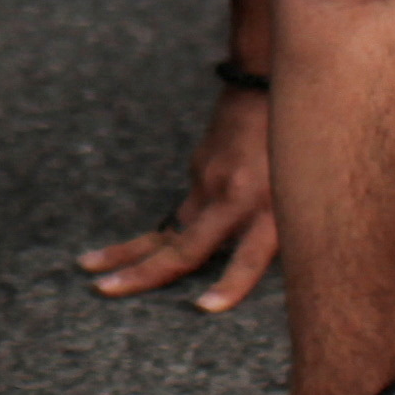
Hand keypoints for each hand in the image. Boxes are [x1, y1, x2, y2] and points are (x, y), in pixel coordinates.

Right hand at [78, 76, 278, 310]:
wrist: (263, 86)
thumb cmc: (298, 148)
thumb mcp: (305, 194)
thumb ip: (278, 233)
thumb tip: (250, 270)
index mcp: (270, 208)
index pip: (249, 256)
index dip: (230, 284)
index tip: (204, 307)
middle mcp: (235, 199)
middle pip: (186, 247)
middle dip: (144, 273)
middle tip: (106, 290)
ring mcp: (209, 183)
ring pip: (168, 230)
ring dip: (129, 252)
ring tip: (89, 266)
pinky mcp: (198, 172)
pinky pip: (189, 211)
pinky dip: (173, 232)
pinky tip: (190, 214)